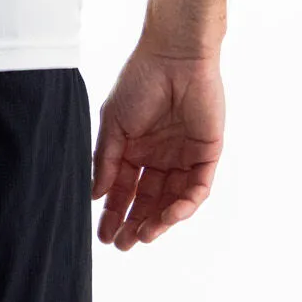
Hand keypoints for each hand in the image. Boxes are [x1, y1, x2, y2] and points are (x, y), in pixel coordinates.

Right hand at [92, 43, 223, 249]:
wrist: (174, 56)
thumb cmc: (139, 81)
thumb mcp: (113, 122)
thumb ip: (105, 159)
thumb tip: (96, 194)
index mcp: (134, 147)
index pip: (124, 188)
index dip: (114, 211)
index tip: (103, 235)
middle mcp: (158, 156)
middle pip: (147, 200)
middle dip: (135, 223)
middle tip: (122, 244)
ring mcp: (182, 157)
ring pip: (171, 200)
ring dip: (158, 221)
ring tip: (143, 236)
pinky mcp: (206, 155)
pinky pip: (196, 189)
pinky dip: (184, 205)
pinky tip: (168, 216)